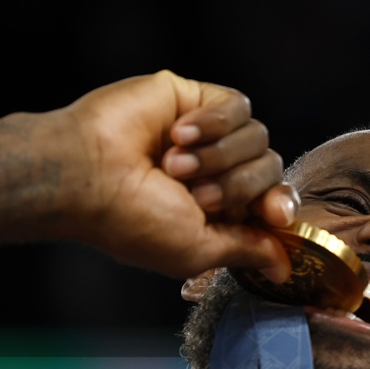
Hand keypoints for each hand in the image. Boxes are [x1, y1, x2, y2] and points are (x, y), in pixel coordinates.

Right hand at [0, 70, 294, 279]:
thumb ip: (246, 251)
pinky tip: (177, 134)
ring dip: (218, 157)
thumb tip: (283, 270)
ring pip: (258, 138)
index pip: (275, 199)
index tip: (274, 213)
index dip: (280, 204)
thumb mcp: (197, 249)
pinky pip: (239, 107)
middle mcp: (219, 169)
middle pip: (270, 169)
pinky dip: (214, 124)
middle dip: (237, 186)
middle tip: (194, 194)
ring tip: (173, 165)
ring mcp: (210, 134)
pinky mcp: (197, 99)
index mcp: (221, 208)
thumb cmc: (130, 219)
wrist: (86, 174)